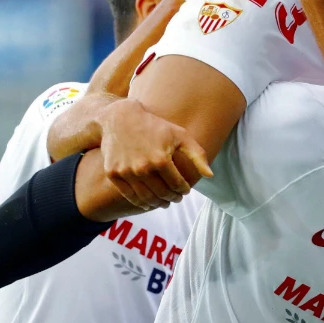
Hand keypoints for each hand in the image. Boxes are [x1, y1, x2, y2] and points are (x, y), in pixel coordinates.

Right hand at [96, 99, 212, 209]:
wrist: (120, 119)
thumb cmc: (155, 126)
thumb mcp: (180, 135)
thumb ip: (197, 155)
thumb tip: (210, 175)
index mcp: (161, 159)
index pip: (177, 185)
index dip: (183, 190)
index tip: (185, 190)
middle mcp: (142, 168)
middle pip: (162, 194)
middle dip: (173, 198)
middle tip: (176, 198)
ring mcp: (126, 172)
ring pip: (146, 198)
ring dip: (158, 203)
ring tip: (164, 202)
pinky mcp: (113, 174)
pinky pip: (130, 196)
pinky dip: (140, 203)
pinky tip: (148, 203)